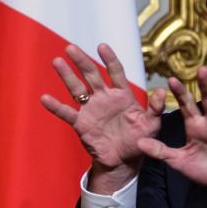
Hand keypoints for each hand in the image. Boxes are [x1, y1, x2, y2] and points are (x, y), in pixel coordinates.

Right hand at [40, 43, 165, 193]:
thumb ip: (155, 108)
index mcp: (122, 95)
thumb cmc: (139, 140)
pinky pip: (67, 113)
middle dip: (82, 61)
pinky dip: (55, 107)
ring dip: (67, 76)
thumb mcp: (152, 125)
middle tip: (70, 47)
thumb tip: (161, 91)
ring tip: (57, 62)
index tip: (102, 46)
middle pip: (91, 75)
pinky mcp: (81, 123)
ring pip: (77, 88)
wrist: (123, 161)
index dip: (109, 59)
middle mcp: (104, 98)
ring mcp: (91, 109)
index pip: (115, 72)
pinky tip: (44, 98)